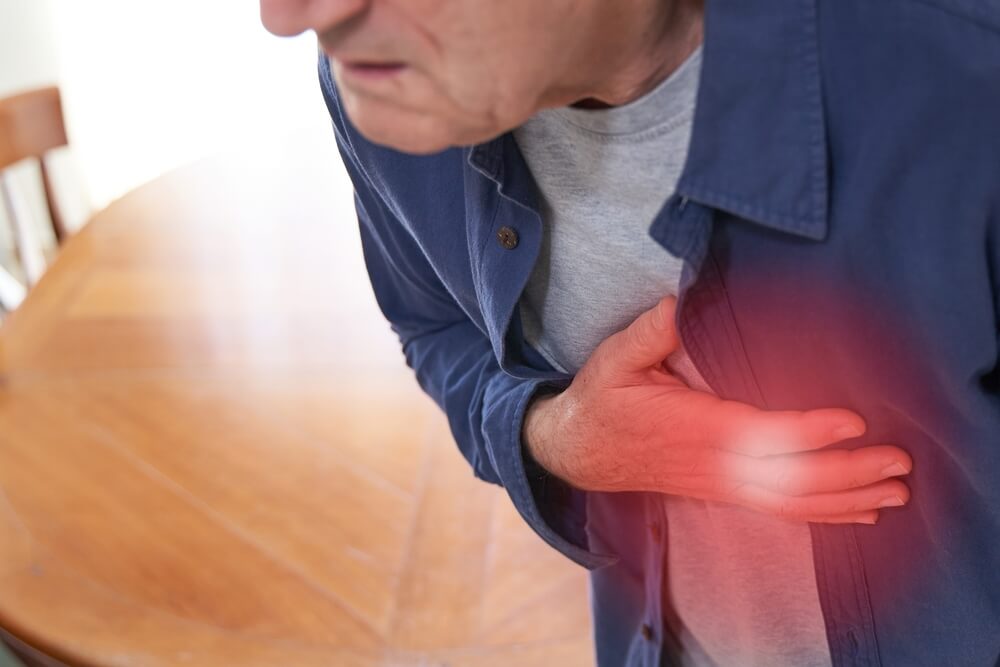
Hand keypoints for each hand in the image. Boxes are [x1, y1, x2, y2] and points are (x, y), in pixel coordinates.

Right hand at [523, 296, 911, 523]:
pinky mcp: (723, 492)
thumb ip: (652, 331)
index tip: (851, 421)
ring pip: (789, 503)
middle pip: (787, 479)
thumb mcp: (615, 357)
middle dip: (846, 472)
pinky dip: (823, 514)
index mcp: (692, 427)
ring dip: (845, 498)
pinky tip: (859, 512)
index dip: (807, 431)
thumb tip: (682, 300)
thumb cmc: (603, 400)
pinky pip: (779, 511)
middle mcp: (712, 464)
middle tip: (898, 461)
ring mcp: (719, 484)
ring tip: (895, 492)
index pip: (758, 436)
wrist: (578, 451)